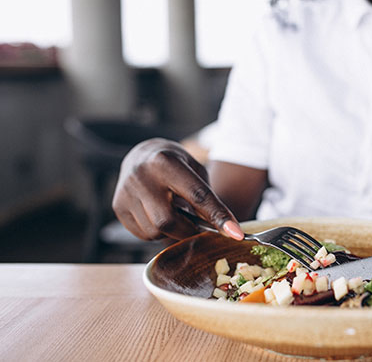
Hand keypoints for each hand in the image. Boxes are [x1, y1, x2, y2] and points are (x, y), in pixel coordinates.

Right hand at [112, 138, 243, 240]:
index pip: (198, 196)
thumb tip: (224, 229)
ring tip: (174, 212)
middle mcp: (142, 176)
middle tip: (198, 229)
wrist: (141, 155)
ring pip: (155, 231)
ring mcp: (126, 192)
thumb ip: (206, 197)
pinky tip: (158, 214)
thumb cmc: (176, 164)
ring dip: (172, 231)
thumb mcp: (195, 171)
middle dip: (188, 231)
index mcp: (166, 163)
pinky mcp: (118, 207)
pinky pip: (143, 234)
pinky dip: (157, 231)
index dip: (218, 217)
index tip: (236, 234)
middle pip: (169, 220)